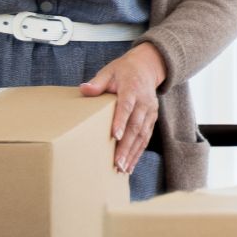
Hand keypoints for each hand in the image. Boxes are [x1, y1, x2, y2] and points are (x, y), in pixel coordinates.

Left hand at [79, 42, 166, 173]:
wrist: (147, 67)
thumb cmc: (123, 71)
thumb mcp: (109, 71)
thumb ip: (98, 83)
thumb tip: (84, 89)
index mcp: (132, 89)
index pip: (126, 106)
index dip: (121, 121)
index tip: (115, 136)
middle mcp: (144, 102)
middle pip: (135, 126)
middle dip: (126, 146)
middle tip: (117, 162)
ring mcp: (150, 112)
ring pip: (142, 135)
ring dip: (132, 153)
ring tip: (122, 169)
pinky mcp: (152, 119)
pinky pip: (146, 138)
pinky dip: (138, 152)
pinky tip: (130, 165)